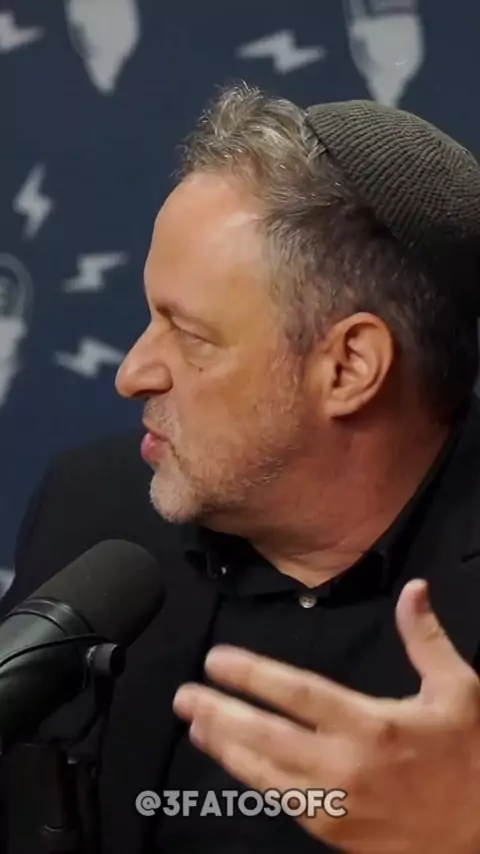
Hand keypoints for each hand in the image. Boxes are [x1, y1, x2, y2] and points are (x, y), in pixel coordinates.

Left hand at [173, 579, 479, 853]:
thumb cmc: (468, 756)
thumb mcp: (459, 690)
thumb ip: (427, 639)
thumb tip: (414, 588)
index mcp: (372, 725)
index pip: (298, 694)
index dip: (252, 676)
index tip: (217, 660)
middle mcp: (345, 765)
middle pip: (268, 737)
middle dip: (220, 713)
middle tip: (184, 696)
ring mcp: (336, 804)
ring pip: (266, 774)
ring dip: (226, 748)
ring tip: (195, 724)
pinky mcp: (333, 831)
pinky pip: (282, 801)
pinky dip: (251, 779)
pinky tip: (233, 760)